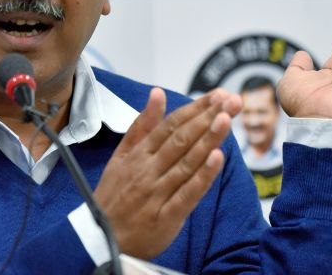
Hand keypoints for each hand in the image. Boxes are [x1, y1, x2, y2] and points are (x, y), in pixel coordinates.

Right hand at [93, 87, 240, 258]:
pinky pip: (187, 194)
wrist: (99, 238)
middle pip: (181, 139)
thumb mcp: (121, 156)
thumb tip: (158, 93)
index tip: (218, 95)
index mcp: (138, 153)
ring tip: (227, 119)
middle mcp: (148, 169)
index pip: (171, 125)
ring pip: (187, 162)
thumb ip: (142, 125)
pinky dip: (202, 176)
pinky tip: (218, 158)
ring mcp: (157, 193)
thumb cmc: (113, 195)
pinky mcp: (166, 217)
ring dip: (208, 139)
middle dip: (208, 117)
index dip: (195, 108)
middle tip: (232, 100)